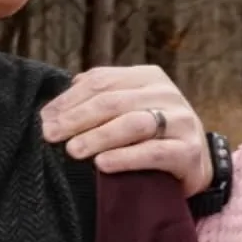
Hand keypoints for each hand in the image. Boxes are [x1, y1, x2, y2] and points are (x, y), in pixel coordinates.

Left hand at [41, 67, 212, 195]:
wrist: (196, 164)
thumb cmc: (153, 136)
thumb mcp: (130, 109)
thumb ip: (101, 98)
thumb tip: (59, 98)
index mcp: (148, 77)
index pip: (102, 81)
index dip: (69, 99)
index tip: (45, 118)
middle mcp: (167, 93)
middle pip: (113, 101)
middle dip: (76, 118)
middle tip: (50, 135)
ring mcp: (181, 121)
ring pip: (133, 123)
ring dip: (97, 136)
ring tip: (72, 150)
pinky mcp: (189, 151)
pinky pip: (154, 152)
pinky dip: (125, 158)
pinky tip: (102, 164)